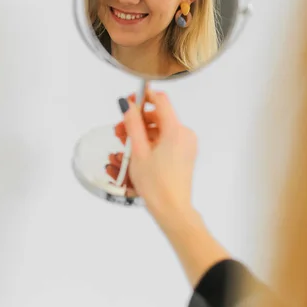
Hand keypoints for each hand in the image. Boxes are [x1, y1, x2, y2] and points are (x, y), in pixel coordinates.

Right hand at [108, 89, 198, 231]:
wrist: (172, 209)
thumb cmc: (156, 185)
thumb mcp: (138, 152)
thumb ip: (133, 125)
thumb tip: (128, 106)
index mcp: (175, 130)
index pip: (161, 100)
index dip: (144, 97)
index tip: (130, 101)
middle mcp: (185, 134)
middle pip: (159, 116)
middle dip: (138, 120)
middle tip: (120, 130)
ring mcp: (187, 144)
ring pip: (161, 129)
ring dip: (143, 132)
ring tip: (125, 145)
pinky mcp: (185, 153)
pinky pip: (167, 139)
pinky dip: (152, 141)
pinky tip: (138, 152)